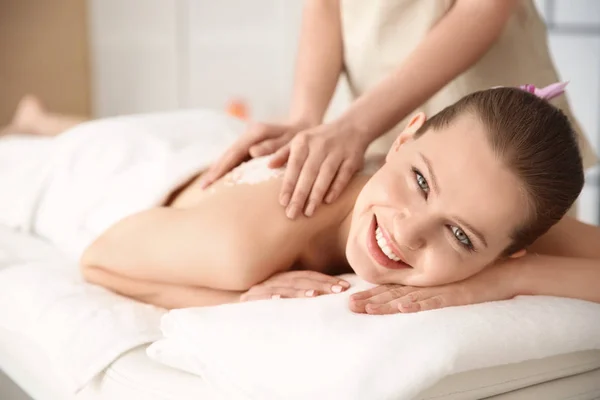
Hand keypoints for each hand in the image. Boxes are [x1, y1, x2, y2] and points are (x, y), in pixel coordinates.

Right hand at [200, 120, 312, 187]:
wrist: (305, 124)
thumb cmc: (301, 135)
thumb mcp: (291, 140)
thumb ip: (274, 146)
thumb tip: (252, 152)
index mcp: (257, 132)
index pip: (234, 153)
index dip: (221, 168)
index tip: (210, 181)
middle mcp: (250, 134)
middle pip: (228, 154)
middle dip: (215, 170)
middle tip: (202, 187)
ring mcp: (250, 139)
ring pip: (230, 156)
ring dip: (219, 169)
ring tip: (207, 186)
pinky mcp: (252, 145)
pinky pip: (237, 158)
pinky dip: (228, 168)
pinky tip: (222, 180)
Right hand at [240, 270, 350, 301]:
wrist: (233, 307)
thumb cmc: (264, 304)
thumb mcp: (284, 296)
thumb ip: (302, 294)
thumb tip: (328, 296)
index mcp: (285, 277)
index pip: (309, 276)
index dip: (326, 280)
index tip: (344, 286)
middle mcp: (274, 280)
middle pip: (300, 280)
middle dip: (321, 285)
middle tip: (339, 290)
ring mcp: (261, 288)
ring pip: (283, 287)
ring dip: (299, 291)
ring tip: (314, 296)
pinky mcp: (249, 298)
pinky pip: (260, 297)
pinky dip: (270, 297)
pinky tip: (279, 299)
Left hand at [268, 120, 368, 218]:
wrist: (352, 127)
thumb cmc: (320, 139)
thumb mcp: (300, 140)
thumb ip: (284, 153)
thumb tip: (269, 165)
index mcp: (304, 141)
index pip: (294, 165)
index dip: (288, 184)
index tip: (283, 202)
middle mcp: (320, 145)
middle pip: (308, 173)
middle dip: (300, 195)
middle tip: (292, 214)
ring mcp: (337, 152)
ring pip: (326, 175)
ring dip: (316, 195)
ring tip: (308, 212)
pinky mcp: (353, 159)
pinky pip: (344, 175)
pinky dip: (336, 188)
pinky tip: (328, 202)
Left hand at [349, 263, 519, 314]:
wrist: (509, 271)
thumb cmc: (479, 276)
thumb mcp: (449, 282)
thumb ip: (431, 289)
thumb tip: (409, 298)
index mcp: (425, 281)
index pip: (393, 289)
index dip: (372, 294)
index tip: (352, 299)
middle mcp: (430, 284)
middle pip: (395, 294)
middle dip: (370, 300)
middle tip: (349, 306)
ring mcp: (443, 289)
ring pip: (409, 298)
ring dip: (386, 305)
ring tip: (367, 309)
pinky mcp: (459, 295)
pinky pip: (436, 301)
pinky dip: (419, 305)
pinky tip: (404, 307)